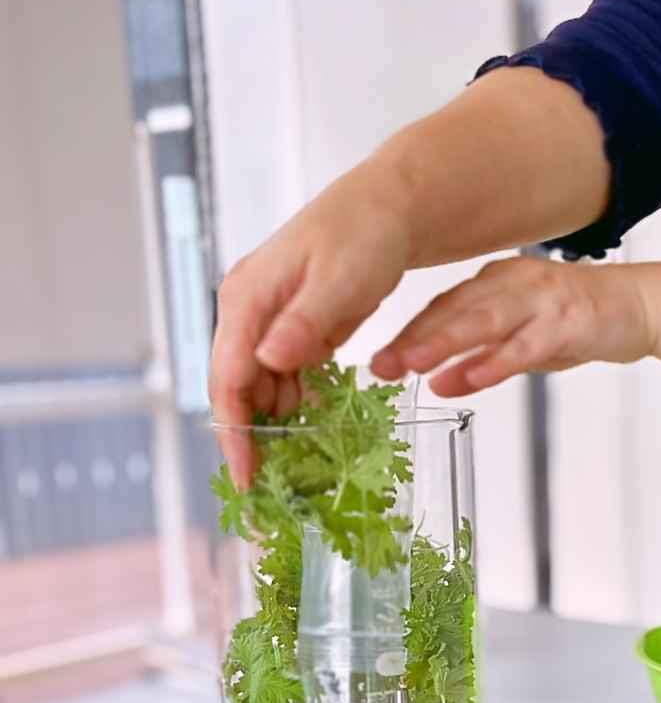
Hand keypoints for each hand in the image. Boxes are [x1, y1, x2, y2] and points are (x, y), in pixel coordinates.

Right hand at [208, 163, 413, 485]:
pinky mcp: (298, 331)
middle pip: (240, 392)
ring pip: (265, 390)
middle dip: (253, 443)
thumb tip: (266, 360)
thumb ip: (303, 323)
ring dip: (279, 430)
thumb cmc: (364, 234)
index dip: (234, 434)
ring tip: (299, 475)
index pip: (228, 379)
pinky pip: (290, 380)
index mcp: (247, 300)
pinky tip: (318, 435)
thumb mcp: (339, 280)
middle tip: (273, 493)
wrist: (391, 208)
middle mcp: (250, 313)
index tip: (246, 479)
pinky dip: (302, 408)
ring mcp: (272, 323)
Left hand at [369, 256, 657, 395]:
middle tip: (380, 365)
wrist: (641, 306)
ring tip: (413, 366)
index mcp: (497, 283)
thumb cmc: (580, 323)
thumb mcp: (524, 344)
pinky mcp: (567, 322)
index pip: (442, 307)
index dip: (408, 333)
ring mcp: (541, 301)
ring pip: (483, 322)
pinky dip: (495, 361)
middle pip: (454, 312)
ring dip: (444, 344)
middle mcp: (514, 285)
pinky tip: (470, 377)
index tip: (376, 359)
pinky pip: (525, 344)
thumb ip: (482, 359)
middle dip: (413, 340)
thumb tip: (438, 382)